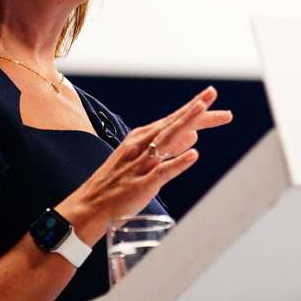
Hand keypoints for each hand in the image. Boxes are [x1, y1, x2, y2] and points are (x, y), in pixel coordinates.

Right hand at [61, 87, 232, 238]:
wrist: (88, 208)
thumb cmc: (116, 185)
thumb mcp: (144, 161)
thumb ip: (169, 149)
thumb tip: (194, 135)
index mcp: (141, 138)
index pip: (173, 119)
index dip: (193, 108)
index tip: (211, 95)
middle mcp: (141, 146)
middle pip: (172, 124)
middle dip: (194, 109)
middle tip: (212, 93)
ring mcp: (140, 165)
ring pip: (166, 140)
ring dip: (184, 124)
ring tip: (202, 110)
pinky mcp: (141, 185)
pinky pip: (162, 173)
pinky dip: (178, 163)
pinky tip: (194, 154)